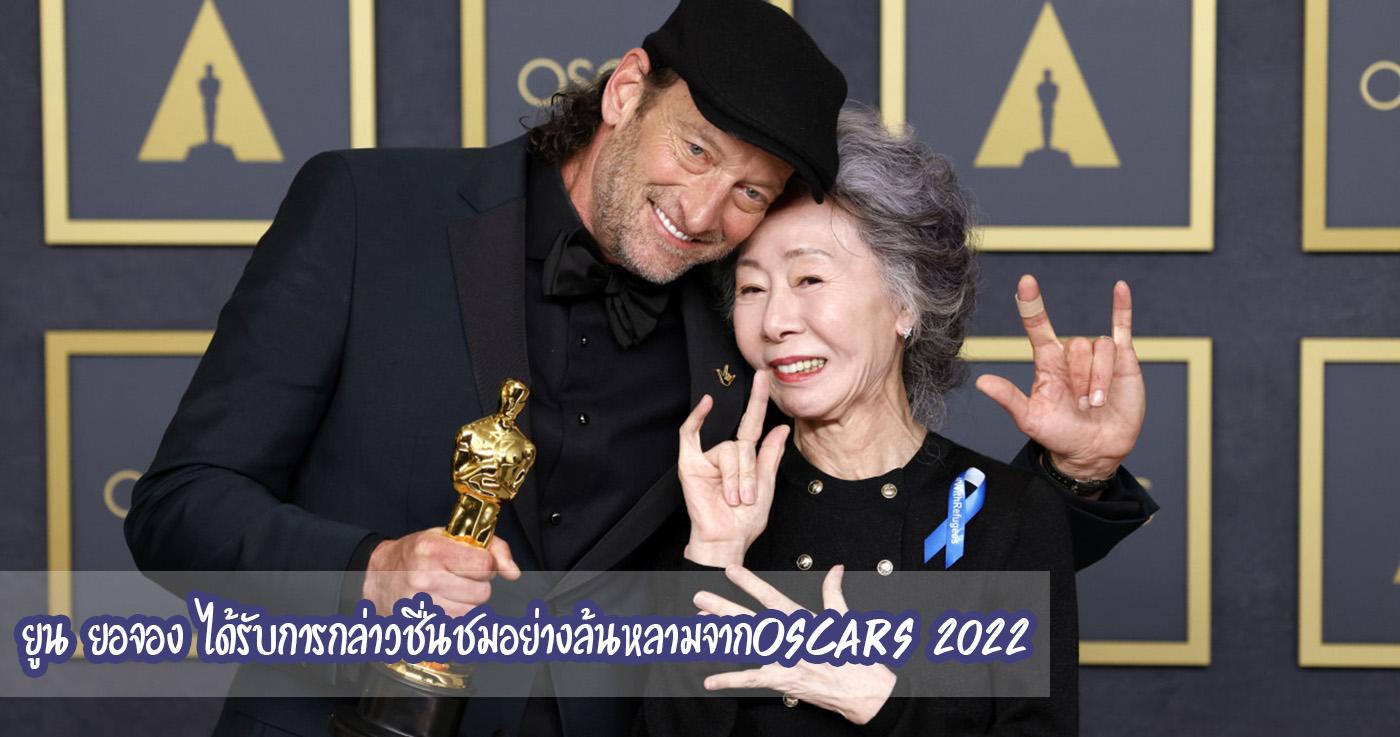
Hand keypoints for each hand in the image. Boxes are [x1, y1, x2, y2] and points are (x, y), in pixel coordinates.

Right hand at [361, 528, 519, 617]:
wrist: (377, 577)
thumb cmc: (416, 554)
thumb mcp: (450, 536)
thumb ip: (491, 547)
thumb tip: (513, 572)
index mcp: (431, 550)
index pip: (483, 566)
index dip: (487, 565)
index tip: (477, 563)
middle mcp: (423, 578)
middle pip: (482, 593)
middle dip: (477, 585)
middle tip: (459, 577)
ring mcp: (419, 606)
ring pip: (471, 612)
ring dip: (467, 603)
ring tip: (449, 590)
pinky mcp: (417, 627)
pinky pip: (455, 628)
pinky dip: (454, 618)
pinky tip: (441, 605)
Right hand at [678, 372, 789, 566]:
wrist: (726, 539)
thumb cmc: (745, 520)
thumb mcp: (767, 486)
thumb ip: (771, 455)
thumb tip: (781, 427)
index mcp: (746, 458)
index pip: (753, 423)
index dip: (759, 400)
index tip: (763, 377)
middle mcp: (727, 453)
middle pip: (743, 445)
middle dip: (749, 473)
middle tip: (747, 498)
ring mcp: (707, 456)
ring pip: (728, 451)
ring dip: (734, 478)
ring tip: (732, 499)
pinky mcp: (690, 463)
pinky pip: (690, 434)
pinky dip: (697, 418)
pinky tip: (706, 405)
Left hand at [696, 565, 896, 724]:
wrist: (864, 690)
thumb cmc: (854, 654)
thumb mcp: (843, 617)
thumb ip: (833, 591)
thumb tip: (836, 569)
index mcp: (802, 621)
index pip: (771, 597)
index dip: (750, 583)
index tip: (731, 571)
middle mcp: (789, 639)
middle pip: (751, 620)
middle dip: (723, 607)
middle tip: (701, 597)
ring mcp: (784, 661)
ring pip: (746, 645)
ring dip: (721, 635)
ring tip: (699, 626)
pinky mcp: (783, 682)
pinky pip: (751, 681)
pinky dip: (730, 681)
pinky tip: (710, 681)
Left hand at [975, 275, 1144, 481]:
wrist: (1094, 450)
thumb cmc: (1059, 435)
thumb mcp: (1030, 419)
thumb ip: (1009, 398)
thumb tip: (981, 382)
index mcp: (1047, 362)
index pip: (1037, 325)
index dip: (1032, 304)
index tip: (1026, 281)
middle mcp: (1070, 355)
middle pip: (1076, 344)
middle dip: (1081, 378)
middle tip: (1080, 404)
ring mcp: (1096, 356)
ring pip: (1100, 348)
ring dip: (1100, 379)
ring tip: (1096, 403)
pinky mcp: (1123, 360)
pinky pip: (1122, 327)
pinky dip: (1122, 307)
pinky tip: (1120, 287)